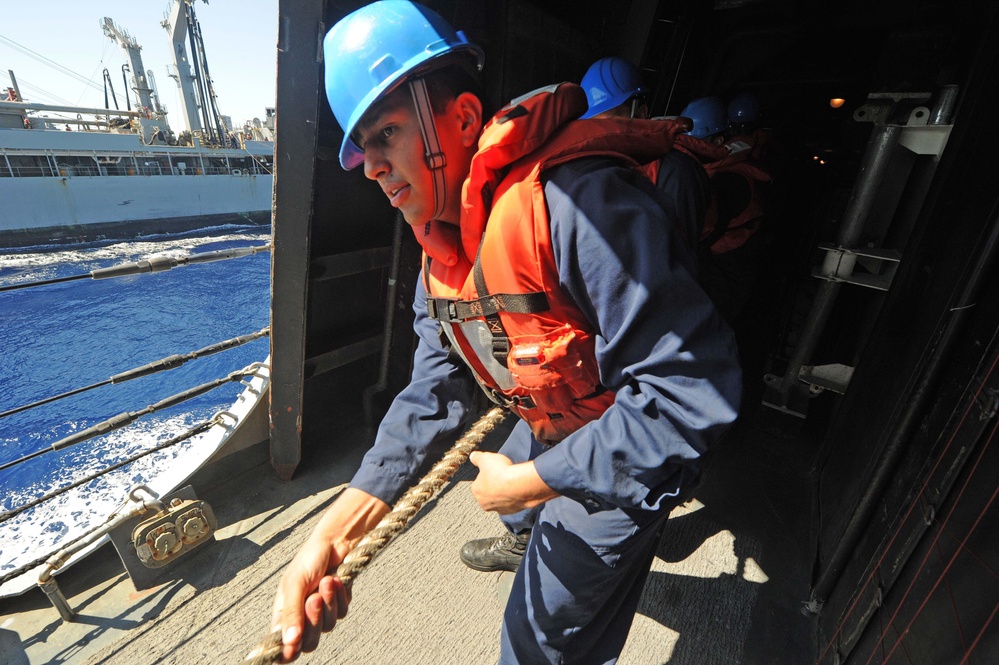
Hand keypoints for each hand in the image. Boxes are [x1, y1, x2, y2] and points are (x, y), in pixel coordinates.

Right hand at [270, 532, 349, 661]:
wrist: (336, 542)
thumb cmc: (309, 559)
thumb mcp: (295, 584)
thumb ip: (291, 613)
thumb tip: (289, 641)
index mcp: (284, 615)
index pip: (284, 646)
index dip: (287, 653)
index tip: (292, 648)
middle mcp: (302, 617)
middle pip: (309, 643)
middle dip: (313, 621)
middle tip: (314, 598)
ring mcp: (321, 613)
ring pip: (327, 628)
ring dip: (328, 603)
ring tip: (327, 580)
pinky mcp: (338, 605)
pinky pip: (341, 614)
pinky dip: (340, 597)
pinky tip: (337, 580)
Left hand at [469, 451, 558, 513]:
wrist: (519, 484)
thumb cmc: (501, 473)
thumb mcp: (485, 458)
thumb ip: (477, 458)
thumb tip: (473, 456)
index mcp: (476, 491)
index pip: (477, 484)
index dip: (485, 476)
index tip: (492, 470)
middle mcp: (485, 503)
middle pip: (487, 494)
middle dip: (494, 486)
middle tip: (501, 476)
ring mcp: (499, 509)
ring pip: (499, 500)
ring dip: (504, 493)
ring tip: (511, 482)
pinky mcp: (512, 511)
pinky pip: (511, 504)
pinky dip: (514, 497)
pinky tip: (517, 489)